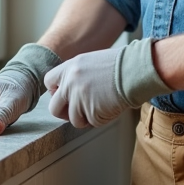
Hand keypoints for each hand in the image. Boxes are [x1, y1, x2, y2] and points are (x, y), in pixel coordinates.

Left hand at [45, 38, 173, 128]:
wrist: (134, 70)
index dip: (56, 91)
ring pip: (73, 119)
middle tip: (77, 111)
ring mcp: (79, 98)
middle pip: (53, 107)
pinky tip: (110, 106)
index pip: (49, 82)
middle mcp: (70, 83)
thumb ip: (76, 75)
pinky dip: (101, 119)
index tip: (66, 95)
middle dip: (64, 113)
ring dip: (86, 117)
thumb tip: (69, 90)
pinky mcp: (91, 112)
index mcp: (69, 67)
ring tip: (101, 106)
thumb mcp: (91, 61)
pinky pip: (92, 122)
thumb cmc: (120, 64)